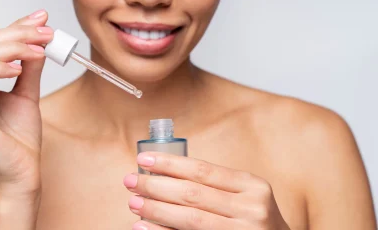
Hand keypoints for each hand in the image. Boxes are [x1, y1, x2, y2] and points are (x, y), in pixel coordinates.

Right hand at [0, 9, 52, 196]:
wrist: (23, 172)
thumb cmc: (22, 138)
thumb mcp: (29, 94)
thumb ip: (31, 69)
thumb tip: (39, 42)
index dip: (15, 27)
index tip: (42, 19)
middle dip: (17, 33)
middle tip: (46, 33)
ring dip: (12, 47)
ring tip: (39, 49)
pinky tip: (19, 68)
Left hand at [123, 152, 290, 229]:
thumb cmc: (252, 218)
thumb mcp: (244, 195)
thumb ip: (214, 185)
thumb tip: (161, 175)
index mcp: (251, 186)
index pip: (203, 170)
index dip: (169, 164)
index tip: (143, 159)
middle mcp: (251, 208)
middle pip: (193, 194)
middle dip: (156, 186)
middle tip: (130, 181)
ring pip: (190, 219)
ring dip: (156, 210)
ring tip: (134, 203)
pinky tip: (144, 227)